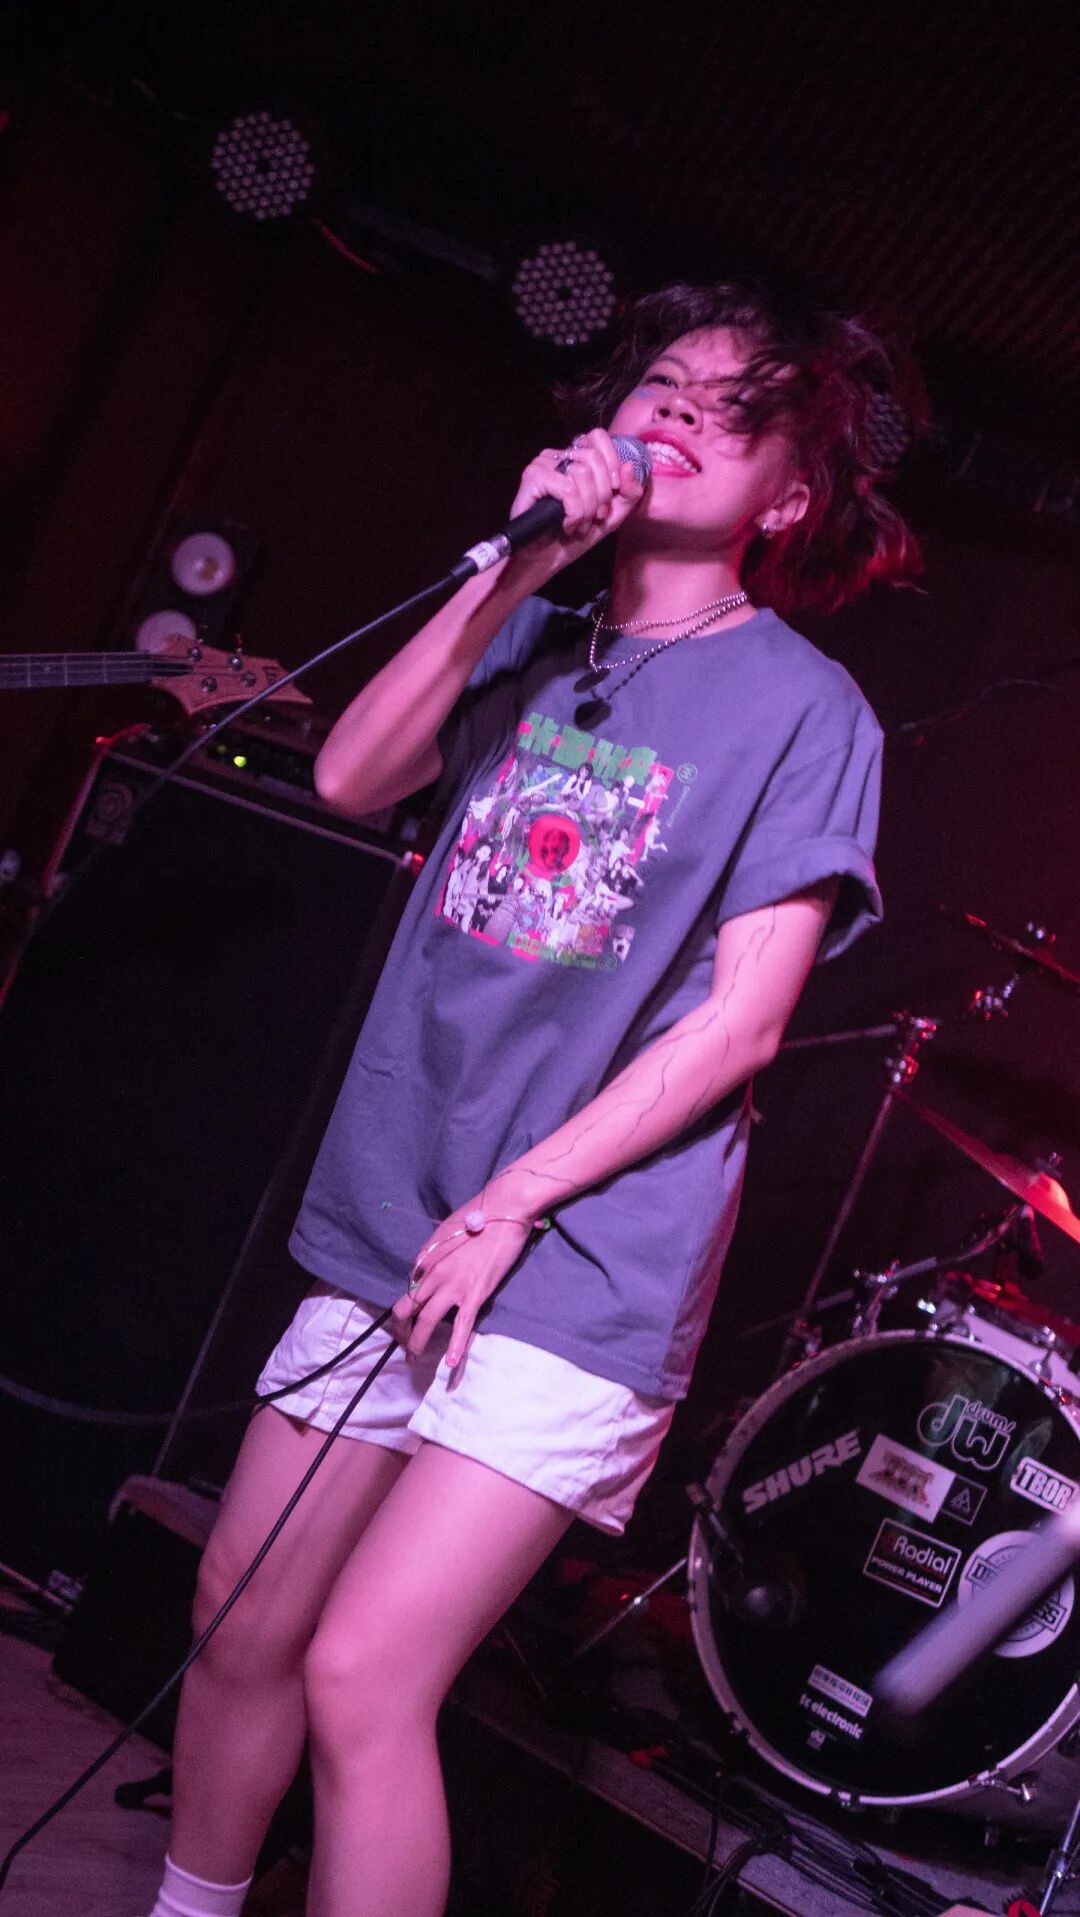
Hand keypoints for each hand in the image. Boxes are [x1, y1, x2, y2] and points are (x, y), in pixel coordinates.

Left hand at [390, 1196, 537, 1366]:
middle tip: (403, 1342)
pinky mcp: (475, 1294)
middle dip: (401, 1329)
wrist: (504, 1209)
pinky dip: (456, 1347)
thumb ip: (436, 1249)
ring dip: (417, 1342)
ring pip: (427, 1321)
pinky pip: (462, 1325)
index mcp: (426, 1256)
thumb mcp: (447, 1229)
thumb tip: (430, 1265)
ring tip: (414, 1357)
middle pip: (407, 1308)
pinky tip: (450, 1364)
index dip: (405, 1306)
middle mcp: (433, 1273)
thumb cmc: (480, 1213)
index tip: (409, 1317)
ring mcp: (453, 1285)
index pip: (408, 1288)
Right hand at [503, 428, 646, 585]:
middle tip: (595, 517)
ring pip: (582, 474)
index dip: (612, 464)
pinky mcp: (533, 477)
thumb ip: (629, 492)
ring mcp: (543, 464)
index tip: (613, 491)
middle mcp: (559, 456)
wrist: (546, 559)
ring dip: (587, 509)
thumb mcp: (612, 514)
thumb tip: (628, 467)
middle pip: (594, 458)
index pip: (599, 438)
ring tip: (579, 525)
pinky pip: (568, 490)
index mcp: (576, 458)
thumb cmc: (575, 534)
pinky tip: (567, 525)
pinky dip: (573, 513)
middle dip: (602, 494)